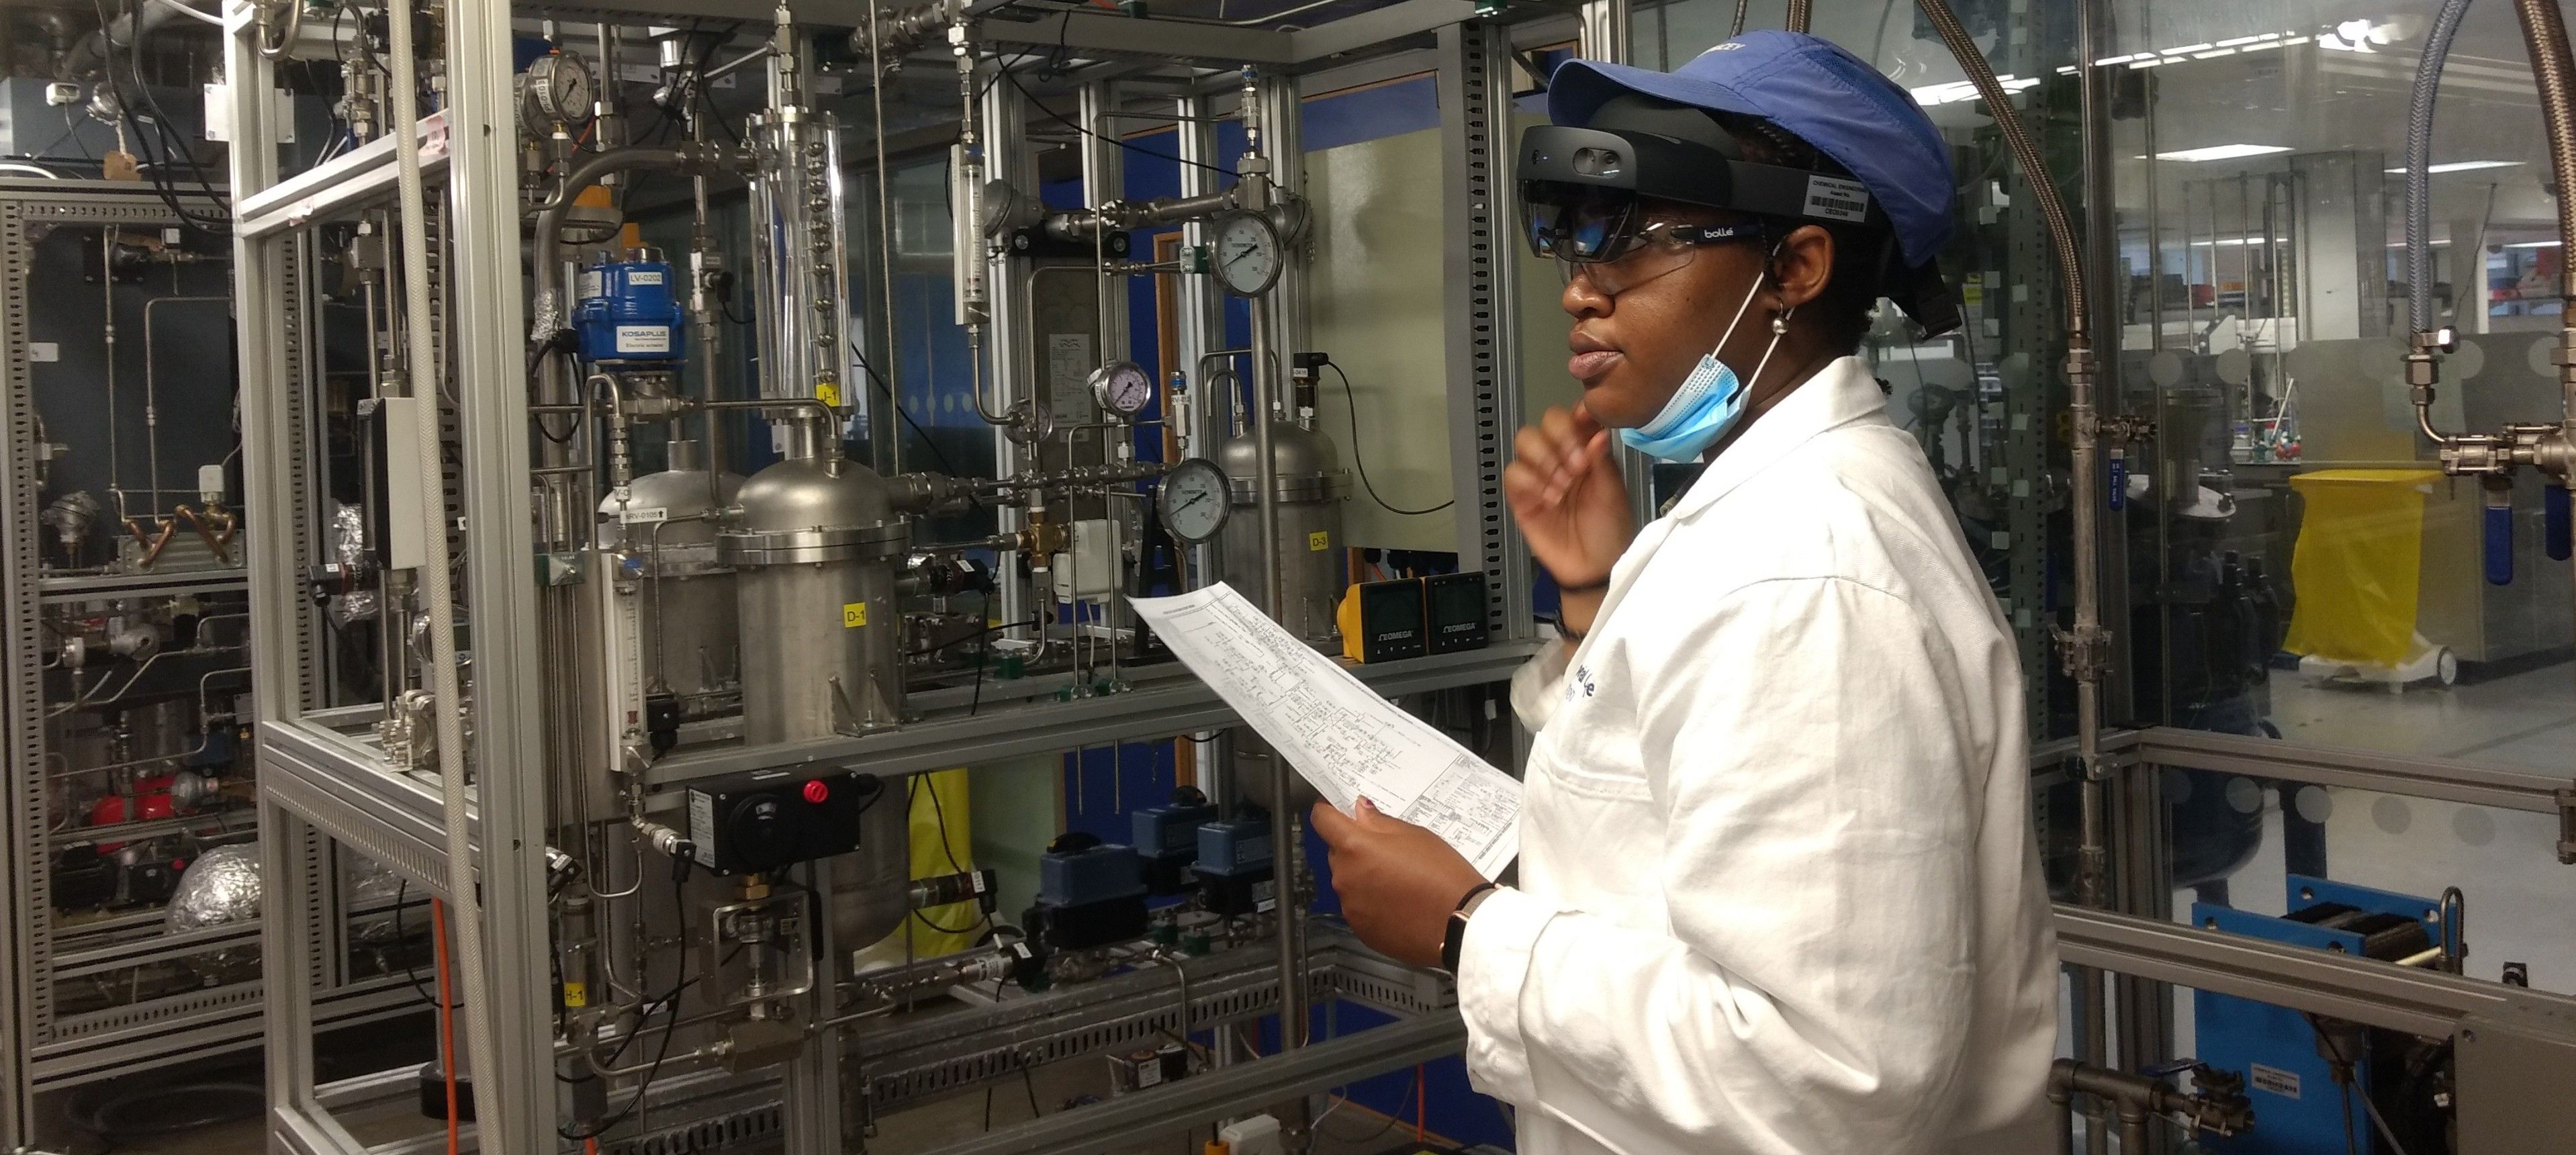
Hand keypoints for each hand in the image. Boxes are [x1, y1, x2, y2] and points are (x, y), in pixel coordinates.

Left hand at [1311, 798, 1485, 968]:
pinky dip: (1372, 901)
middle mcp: (1345, 877)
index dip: (1328, 811)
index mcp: (1355, 848)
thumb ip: (1380, 823)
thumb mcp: (1415, 835)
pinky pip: (1359, 907)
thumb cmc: (1443, 877)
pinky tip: (1399, 901)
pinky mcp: (1361, 929)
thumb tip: (1361, 812)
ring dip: (1364, 876)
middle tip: (1386, 849)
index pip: (1322, 820)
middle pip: (1338, 853)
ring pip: (1349, 881)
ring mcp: (1351, 906)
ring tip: (1399, 879)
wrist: (1460, 924)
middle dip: (1355, 847)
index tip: (1335, 809)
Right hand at [1503, 403, 1633, 588]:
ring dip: (1544, 459)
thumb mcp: (1613, 493)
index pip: (1576, 418)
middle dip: (1561, 438)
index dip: (1578, 415)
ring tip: (1562, 487)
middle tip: (1577, 467)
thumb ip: (1603, 461)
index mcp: (1588, 451)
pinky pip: (1513, 473)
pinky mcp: (1522, 496)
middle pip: (1547, 422)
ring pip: (1525, 441)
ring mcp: (1541, 475)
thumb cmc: (1610, 530)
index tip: (1586, 422)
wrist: (1594, 567)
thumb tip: (1598, 432)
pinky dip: (1530, 482)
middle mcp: (1563, 457)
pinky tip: (1548, 500)